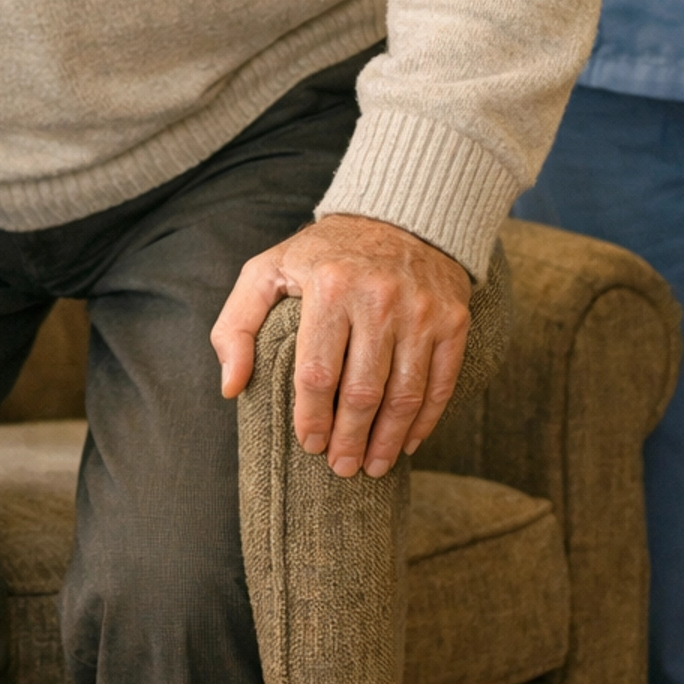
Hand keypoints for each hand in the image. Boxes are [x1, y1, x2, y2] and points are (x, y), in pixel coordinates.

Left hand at [210, 212, 470, 477]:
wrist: (399, 214)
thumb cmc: (324, 254)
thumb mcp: (269, 271)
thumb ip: (237, 324)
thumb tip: (231, 386)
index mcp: (329, 286)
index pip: (317, 373)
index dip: (312, 418)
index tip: (309, 444)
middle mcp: (378, 298)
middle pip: (362, 392)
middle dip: (349, 440)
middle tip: (341, 468)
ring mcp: (420, 310)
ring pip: (404, 396)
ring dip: (388, 441)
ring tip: (372, 466)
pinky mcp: (452, 320)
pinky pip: (441, 384)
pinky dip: (426, 421)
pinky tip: (408, 443)